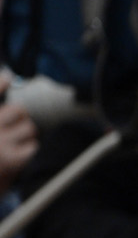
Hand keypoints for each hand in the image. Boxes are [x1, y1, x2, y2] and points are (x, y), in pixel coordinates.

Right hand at [0, 74, 36, 195]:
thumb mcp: (0, 143)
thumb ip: (1, 111)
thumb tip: (7, 80)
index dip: (1, 83)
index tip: (9, 78)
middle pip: (18, 111)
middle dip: (20, 120)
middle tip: (13, 131)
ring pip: (29, 128)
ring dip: (26, 137)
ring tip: (12, 146)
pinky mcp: (10, 159)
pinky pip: (33, 147)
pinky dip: (30, 152)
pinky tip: (19, 157)